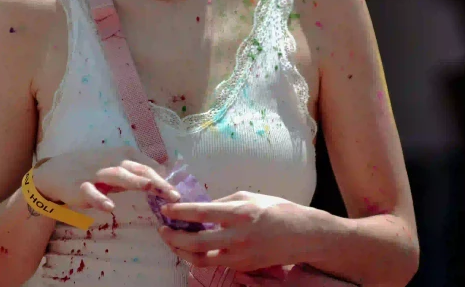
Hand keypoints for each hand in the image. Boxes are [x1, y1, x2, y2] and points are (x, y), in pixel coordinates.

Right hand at [31, 147, 180, 213]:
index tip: (181, 190)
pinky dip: (99, 199)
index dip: (164, 176)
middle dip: (157, 181)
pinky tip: (109, 207)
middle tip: (175, 194)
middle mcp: (111, 162)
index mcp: (122, 156)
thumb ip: (137, 170)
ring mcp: (95, 174)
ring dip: (134, 181)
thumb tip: (164, 172)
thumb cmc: (91, 168)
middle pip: (137, 169)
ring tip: (150, 188)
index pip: (147, 165)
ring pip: (117, 175)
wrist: (56, 171)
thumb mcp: (115, 165)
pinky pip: (90, 193)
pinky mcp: (79, 187)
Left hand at [157, 192, 308, 271]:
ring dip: (182, 252)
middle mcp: (238, 237)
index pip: (202, 213)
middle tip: (163, 230)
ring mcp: (240, 256)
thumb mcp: (249, 197)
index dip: (180, 212)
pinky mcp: (243, 267)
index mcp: (239, 213)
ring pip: (202, 259)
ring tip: (172, 242)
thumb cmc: (276, 210)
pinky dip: (200, 255)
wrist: (301, 235)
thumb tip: (200, 208)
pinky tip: (192, 247)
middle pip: (196, 242)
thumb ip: (223, 203)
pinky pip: (216, 262)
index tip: (166, 210)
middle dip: (174, 237)